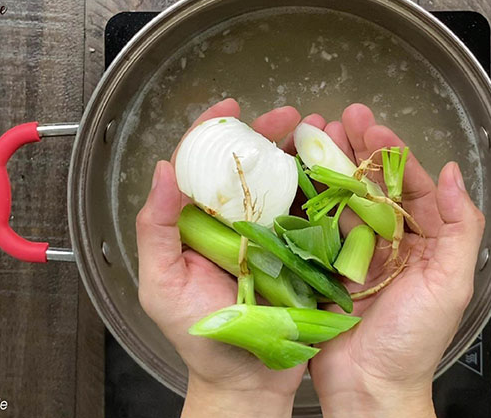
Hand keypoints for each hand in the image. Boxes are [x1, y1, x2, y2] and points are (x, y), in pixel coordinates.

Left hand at [136, 99, 304, 417]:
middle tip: (288, 115)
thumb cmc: (199, 337)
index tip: (229, 109)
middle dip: (267, 135)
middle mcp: (234, 223)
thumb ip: (155, 229)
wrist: (247, 381)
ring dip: (300, 154)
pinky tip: (336, 170)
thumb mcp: (161, 285)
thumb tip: (163, 170)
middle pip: (248, 168)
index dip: (211, 133)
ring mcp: (269, 237)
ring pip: (283, 184)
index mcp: (198, 224)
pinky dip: (323, 190)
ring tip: (318, 132)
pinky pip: (311, 216)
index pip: (200, 167)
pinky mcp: (299, 253)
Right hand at [306, 104, 485, 417]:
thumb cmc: (414, 343)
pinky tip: (300, 175)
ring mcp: (359, 253)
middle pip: (378, 185)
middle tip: (344, 117)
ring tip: (318, 135)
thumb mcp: (451, 285)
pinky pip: (321, 226)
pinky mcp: (329, 266)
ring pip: (347, 198)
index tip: (376, 130)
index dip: (396, 155)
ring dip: (334, 165)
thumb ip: (460, 228)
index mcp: (427, 243)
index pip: (414, 187)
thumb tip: (455, 174)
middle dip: (361, 149)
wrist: (369, 387)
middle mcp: (394, 242)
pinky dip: (311, 199)